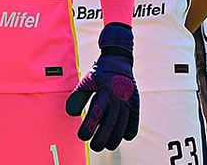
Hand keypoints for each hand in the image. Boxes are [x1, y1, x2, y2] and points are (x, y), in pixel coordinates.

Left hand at [66, 22, 139, 151]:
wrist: (118, 59)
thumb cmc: (99, 73)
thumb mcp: (86, 81)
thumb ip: (78, 97)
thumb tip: (71, 114)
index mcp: (104, 91)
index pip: (96, 114)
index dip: (89, 128)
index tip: (82, 137)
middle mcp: (118, 96)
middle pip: (110, 123)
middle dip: (102, 138)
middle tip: (94, 147)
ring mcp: (128, 99)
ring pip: (123, 123)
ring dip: (116, 137)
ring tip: (108, 146)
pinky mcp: (135, 100)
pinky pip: (134, 118)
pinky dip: (131, 128)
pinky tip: (125, 137)